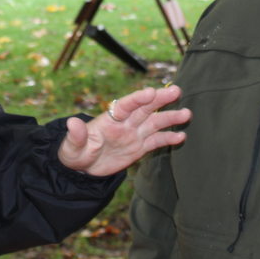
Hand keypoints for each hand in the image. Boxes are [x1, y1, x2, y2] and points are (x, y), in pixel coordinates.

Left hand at [57, 85, 190, 176]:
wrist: (83, 167)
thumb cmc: (75, 153)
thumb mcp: (72, 148)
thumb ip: (76, 136)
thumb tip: (72, 122)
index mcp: (109, 119)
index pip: (124, 105)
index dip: (137, 98)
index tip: (150, 92)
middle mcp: (124, 123)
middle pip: (145, 108)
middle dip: (160, 99)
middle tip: (177, 90)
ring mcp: (133, 134)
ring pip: (155, 122)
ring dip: (170, 118)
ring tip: (187, 114)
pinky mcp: (139, 147)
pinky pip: (156, 141)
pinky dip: (168, 138)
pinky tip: (181, 136)